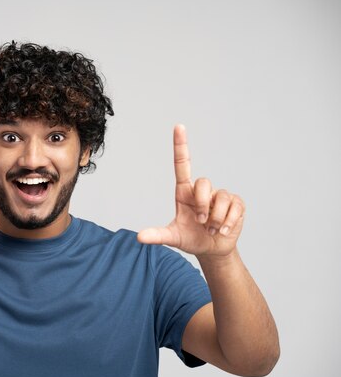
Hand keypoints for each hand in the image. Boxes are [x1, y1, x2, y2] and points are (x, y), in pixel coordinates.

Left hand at [137, 124, 244, 256]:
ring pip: (221, 197)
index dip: (181, 145)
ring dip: (216, 219)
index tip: (179, 127)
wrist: (212, 250)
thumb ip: (157, 235)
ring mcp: (220, 195)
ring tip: (212, 229)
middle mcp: (202, 190)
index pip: (182, 164)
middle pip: (203, 183)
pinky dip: (228, 222)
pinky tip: (224, 230)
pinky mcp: (236, 203)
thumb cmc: (191, 239)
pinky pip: (235, 207)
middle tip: (201, 222)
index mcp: (185, 192)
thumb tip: (140, 237)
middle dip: (202, 206)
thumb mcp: (173, 237)